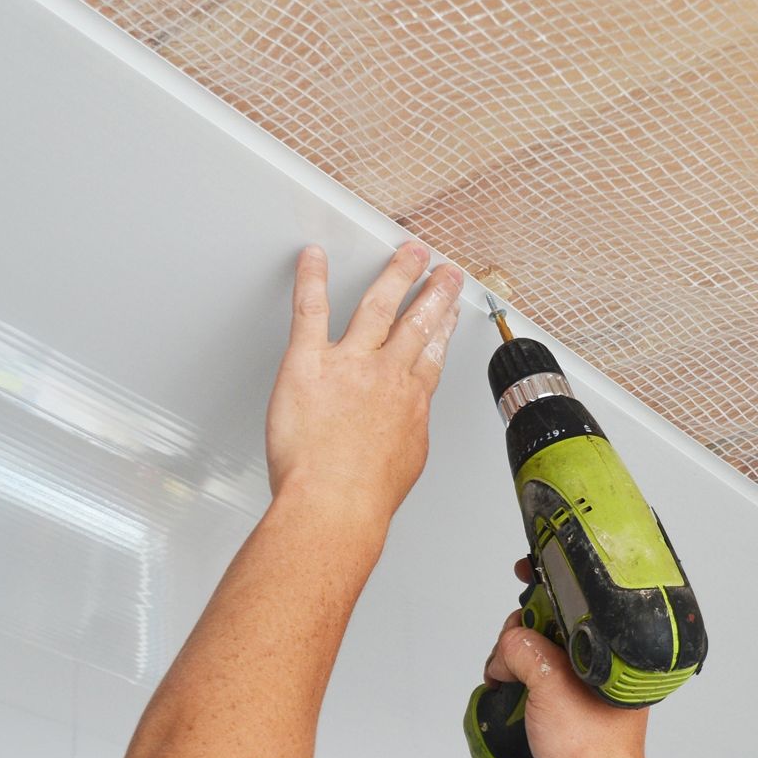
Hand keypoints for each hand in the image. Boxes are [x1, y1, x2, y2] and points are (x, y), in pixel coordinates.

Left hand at [266, 242, 463, 523]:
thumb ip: (407, 430)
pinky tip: (314, 259)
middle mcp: (387, 374)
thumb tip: (406, 424)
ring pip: (378, 306)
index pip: (432, 352)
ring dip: (396, 275)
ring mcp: (350, 364)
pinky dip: (311, 280)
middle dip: (433, 291)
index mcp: (411, 399)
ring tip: (407, 254)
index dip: (444, 325)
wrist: (335, 503)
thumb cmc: (365, 495)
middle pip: (417, 322)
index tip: (449, 309)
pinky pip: (310, 311)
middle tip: (443, 271)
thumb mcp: (406, 461)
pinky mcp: (308, 363)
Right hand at [485, 559, 654, 757]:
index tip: (524, 571)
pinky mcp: (561, 702)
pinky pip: (530, 679)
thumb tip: (508, 644)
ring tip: (509, 683)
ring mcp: (577, 682)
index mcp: (607, 648)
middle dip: (518, 634)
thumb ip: (525, 651)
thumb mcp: (552, 685)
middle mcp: (595, 661)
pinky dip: (513, 682)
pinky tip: (508, 693)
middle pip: (544, 623)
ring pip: (532, 652)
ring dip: (512, 663)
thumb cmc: (594, 748)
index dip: (546, 583)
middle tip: (511, 655)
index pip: (574, 600)